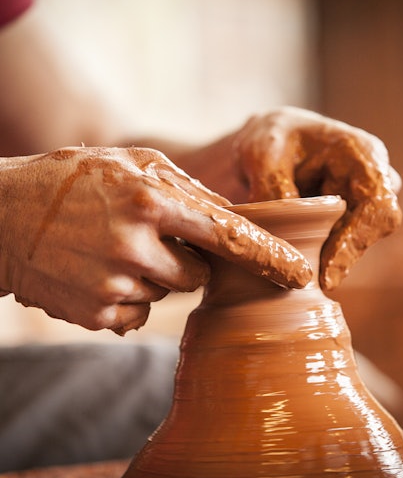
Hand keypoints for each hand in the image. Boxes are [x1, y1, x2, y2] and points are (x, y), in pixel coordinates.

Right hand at [0, 147, 310, 333]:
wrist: (1, 216)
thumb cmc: (74, 181)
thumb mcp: (131, 163)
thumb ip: (187, 187)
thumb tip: (232, 216)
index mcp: (149, 200)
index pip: (228, 235)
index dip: (268, 256)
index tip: (299, 275)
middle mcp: (134, 245)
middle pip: (199, 275)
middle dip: (186, 261)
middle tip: (148, 238)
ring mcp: (113, 284)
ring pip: (168, 294)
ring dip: (153, 276)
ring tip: (114, 250)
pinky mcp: (95, 313)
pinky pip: (138, 313)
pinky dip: (128, 296)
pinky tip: (97, 271)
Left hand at [233, 106, 401, 292]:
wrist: (272, 143)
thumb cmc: (272, 140)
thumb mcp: (262, 154)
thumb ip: (273, 189)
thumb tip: (282, 236)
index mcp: (363, 155)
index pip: (378, 207)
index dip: (356, 244)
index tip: (327, 274)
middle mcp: (373, 180)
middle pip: (372, 231)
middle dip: (341, 258)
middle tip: (307, 283)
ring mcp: (364, 201)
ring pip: (356, 243)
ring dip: (327, 259)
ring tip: (293, 271)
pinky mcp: (349, 219)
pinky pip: (340, 246)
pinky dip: (319, 257)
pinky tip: (295, 266)